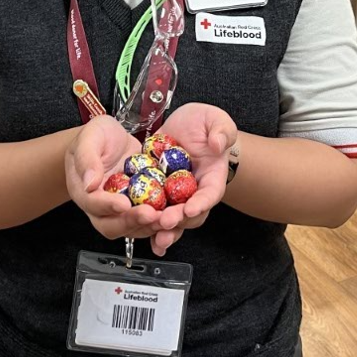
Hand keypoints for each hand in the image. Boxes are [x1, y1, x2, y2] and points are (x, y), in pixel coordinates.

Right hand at [65, 116, 159, 240]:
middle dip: (132, 222)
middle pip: (112, 225)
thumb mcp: (90, 137)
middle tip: (151, 214)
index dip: (108, 206)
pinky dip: (162, 221)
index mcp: (85, 191)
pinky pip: (150, 219)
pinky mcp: (140, 206)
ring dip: (150, 226)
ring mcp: (123, 209)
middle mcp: (102, 207)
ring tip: (166, 218)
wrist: (110, 140)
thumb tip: (89, 182)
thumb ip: (87, 158)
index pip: (93, 204)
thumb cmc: (95, 137)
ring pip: (133, 228)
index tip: (124, 204)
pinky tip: (177, 215)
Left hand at [147, 103, 237, 254]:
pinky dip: (144, 223)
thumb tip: (217, 144)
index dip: (202, 202)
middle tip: (165, 221)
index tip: (192, 208)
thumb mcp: (216, 120)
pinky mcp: (154, 192)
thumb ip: (221, 131)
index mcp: (212, 177)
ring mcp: (173, 195)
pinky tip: (136, 230)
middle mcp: (193, 192)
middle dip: (178, 220)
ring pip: (171, 219)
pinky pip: (150, 210)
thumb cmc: (204, 124)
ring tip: (155, 236)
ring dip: (162, 230)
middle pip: (189, 214)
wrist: (183, 126)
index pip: (210, 193)